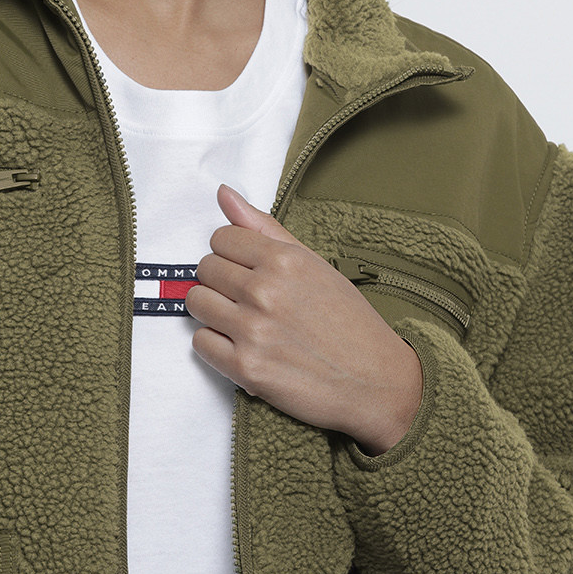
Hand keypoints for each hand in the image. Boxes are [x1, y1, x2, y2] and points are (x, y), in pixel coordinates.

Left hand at [186, 184, 423, 455]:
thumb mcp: (314, 263)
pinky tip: (242, 345)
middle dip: (221, 281)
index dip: (231, 253)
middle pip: (205, 269)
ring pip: (196, 303)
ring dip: (214, 311)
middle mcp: (265, 291)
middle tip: (248, 297)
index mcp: (283, 260)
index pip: (220, 238)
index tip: (247, 268)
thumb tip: (223, 192)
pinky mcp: (245, 368)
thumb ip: (264, 227)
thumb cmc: (348, 321)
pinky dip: (216, 345)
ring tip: (242, 320)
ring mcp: (252, 331)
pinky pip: (200, 343)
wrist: (376, 381)